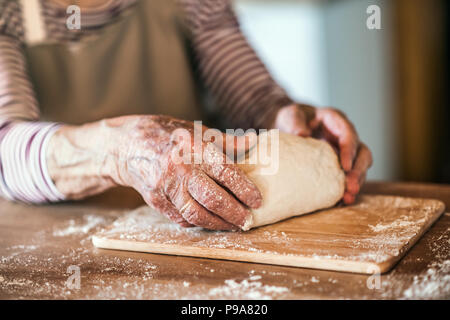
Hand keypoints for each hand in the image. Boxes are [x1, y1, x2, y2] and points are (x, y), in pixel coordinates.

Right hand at [106, 115, 261, 229]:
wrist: (127, 145)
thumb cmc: (168, 135)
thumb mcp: (197, 131)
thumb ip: (226, 141)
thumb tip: (253, 141)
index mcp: (193, 147)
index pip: (225, 171)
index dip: (244, 189)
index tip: (258, 201)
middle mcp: (179, 167)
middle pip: (212, 198)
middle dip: (234, 213)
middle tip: (248, 221)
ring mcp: (165, 185)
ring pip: (196, 213)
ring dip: (217, 223)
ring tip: (232, 226)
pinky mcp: (155, 199)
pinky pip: (180, 217)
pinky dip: (198, 222)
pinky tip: (210, 222)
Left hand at [273, 104, 372, 203]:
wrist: (289, 127)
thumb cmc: (292, 119)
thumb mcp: (290, 115)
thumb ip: (295, 122)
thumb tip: (301, 134)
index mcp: (336, 121)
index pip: (348, 134)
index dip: (349, 150)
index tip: (345, 166)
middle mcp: (344, 137)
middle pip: (362, 153)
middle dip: (358, 170)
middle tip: (351, 186)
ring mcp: (344, 152)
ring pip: (359, 168)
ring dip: (356, 183)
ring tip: (347, 198)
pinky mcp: (339, 165)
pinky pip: (347, 177)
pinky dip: (345, 189)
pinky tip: (339, 202)